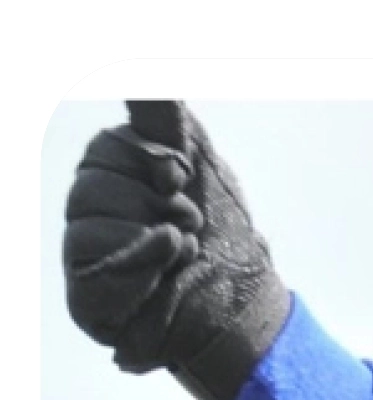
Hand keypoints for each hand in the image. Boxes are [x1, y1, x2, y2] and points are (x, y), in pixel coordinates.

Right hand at [63, 100, 290, 399]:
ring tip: (179, 256)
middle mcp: (97, 219)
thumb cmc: (229, 245)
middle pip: (91, 181)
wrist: (248, 313)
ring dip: (151, 238)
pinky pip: (91, 269)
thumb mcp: (202, 167)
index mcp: (119, 183)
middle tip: (188, 226)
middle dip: (151, 201)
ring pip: (86, 223)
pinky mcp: (89, 303)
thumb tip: (146, 75)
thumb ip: (164, 119)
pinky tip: (162, 282)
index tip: (180, 181)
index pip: (106, 148)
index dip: (147, 160)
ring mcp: (89, 262)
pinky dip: (138, 271)